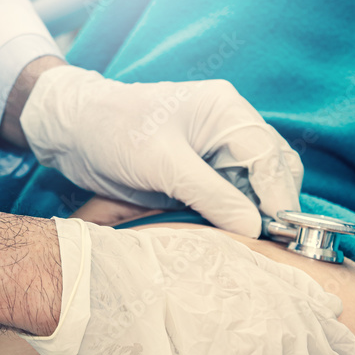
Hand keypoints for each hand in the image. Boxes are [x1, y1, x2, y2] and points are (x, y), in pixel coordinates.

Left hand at [19, 66, 301, 237]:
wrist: (74, 130)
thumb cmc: (114, 131)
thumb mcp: (164, 165)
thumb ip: (213, 196)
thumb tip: (254, 228)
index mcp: (227, 111)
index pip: (270, 155)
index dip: (279, 196)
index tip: (281, 232)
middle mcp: (230, 126)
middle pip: (273, 170)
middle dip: (274, 205)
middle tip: (271, 244)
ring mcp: (217, 149)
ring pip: (256, 186)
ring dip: (256, 213)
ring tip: (253, 244)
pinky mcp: (203, 170)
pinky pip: (233, 195)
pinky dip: (236, 215)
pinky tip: (232, 235)